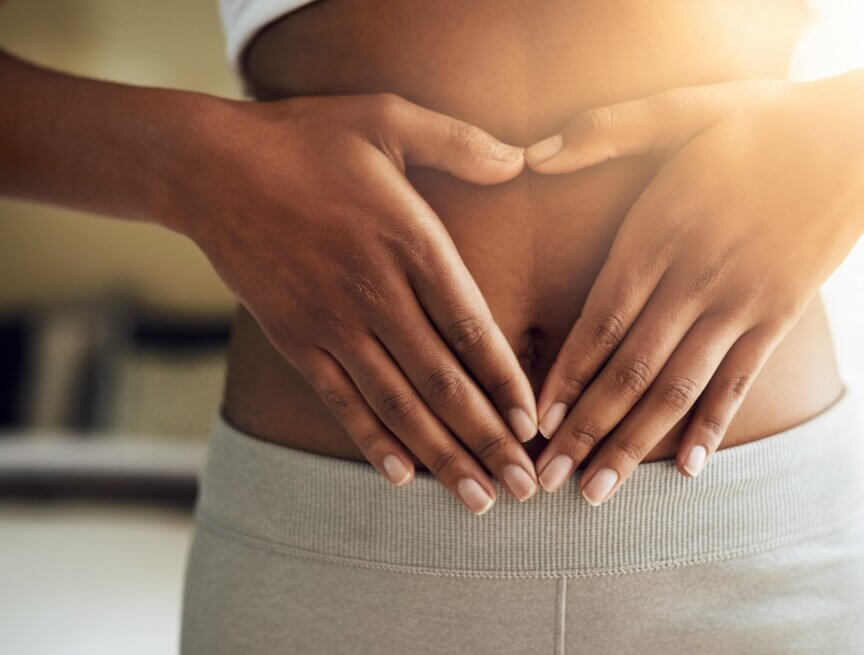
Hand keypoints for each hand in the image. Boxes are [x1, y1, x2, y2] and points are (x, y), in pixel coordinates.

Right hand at [176, 93, 539, 512]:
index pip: (471, 327)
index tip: (534, 424)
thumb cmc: (305, 139)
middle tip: (524, 488)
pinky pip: (340, 401)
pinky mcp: (295, 339)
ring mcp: (331, 323)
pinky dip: (373, 441)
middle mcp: (375, 292)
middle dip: (488, 440)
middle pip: (442, 381)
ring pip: (397, 404)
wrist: (208, 166)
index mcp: (409, 240)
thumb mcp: (386, 119)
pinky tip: (401, 477)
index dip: (506, 382)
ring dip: (441, 456)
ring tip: (478, 500)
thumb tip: (521, 158)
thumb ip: (459, 141)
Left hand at [524, 80, 863, 503]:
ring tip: (599, 492)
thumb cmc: (757, 126)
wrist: (857, 142)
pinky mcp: (778, 318)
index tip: (532, 422)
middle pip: (629, 369)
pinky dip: (711, 426)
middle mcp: (694, 279)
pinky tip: (686, 470)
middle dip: (583, 429)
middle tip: (547, 479)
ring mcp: (740, 304)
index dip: (563, 375)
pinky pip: (739, 383)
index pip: (599, 320)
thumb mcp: (680, 110)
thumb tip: (536, 154)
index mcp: (658, 233)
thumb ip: (606, 131)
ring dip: (634, 444)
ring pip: (677, 388)